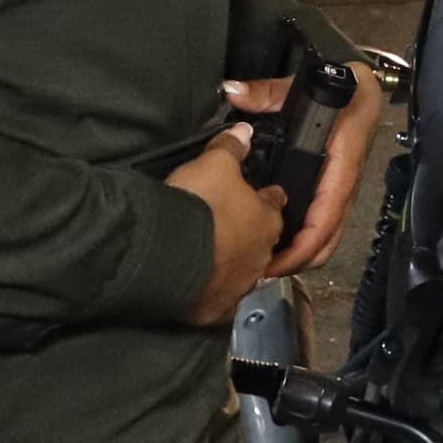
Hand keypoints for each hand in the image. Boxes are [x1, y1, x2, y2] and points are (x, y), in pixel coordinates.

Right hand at [167, 129, 283, 324]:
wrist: (169, 255)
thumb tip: (245, 131)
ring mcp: (241, 286)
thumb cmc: (199, 206)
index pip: (273, 204)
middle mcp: (262, 257)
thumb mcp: (213, 164)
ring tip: (213, 254)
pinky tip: (202, 286)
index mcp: (267, 220)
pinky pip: (219, 300)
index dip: (265, 196)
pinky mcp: (217, 310)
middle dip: (249, 233)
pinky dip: (213, 291)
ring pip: (242, 271)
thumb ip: (230, 148)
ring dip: (232, 262)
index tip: (262, 194)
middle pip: (260, 240)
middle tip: (229, 224)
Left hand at [223, 72, 383, 277]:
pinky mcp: (334, 190)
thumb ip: (268, 91)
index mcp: (344, 157)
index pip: (330, 208)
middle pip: (331, 234)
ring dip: (302, 256)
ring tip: (266, 266)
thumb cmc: (339, 87)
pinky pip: (323, 225)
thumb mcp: (305, 82)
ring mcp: (341, 188)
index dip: (307, 239)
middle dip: (301, 259)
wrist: (363, 87)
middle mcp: (346, 179)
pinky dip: (304, 243)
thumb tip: (233, 93)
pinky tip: (276, 246)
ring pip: (329, 235)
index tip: (278, 258)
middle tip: (262, 271)